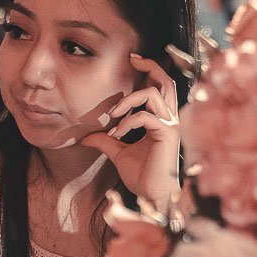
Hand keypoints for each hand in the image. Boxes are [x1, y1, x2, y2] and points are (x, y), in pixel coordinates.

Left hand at [79, 54, 181, 211]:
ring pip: (154, 94)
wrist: (152, 195)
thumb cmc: (141, 175)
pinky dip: (127, 122)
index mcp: (162, 119)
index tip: (132, 61)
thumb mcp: (118, 153)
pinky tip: (116, 135)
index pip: (160, 85)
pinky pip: (146, 117)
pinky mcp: (167, 135)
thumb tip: (85, 136)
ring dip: (129, 101)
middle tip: (131, 60)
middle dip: (149, 66)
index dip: (149, 69)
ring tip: (113, 115)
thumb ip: (105, 141)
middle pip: (167, 80)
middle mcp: (170, 118)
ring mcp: (171, 125)